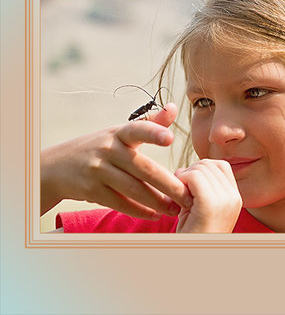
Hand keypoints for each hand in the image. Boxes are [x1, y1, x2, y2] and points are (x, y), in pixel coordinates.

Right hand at [40, 103, 190, 218]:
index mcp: (119, 133)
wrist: (56, 167)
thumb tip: (173, 107)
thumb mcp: (120, 133)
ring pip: (134, 189)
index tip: (170, 138)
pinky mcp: (91, 190)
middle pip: (144, 169)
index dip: (154, 132)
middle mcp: (108, 150)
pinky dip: (139, 211)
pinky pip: (120, 203)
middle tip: (189, 196)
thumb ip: (149, 123)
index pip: (138, 129)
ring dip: (158, 202)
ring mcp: (98, 171)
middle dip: (170, 185)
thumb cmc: (100, 148)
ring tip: (176, 209)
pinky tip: (155, 215)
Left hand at [175, 159, 240, 232]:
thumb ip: (202, 189)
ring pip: (201, 168)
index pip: (221, 166)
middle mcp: (234, 197)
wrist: (194, 260)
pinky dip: (181, 181)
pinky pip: (194, 177)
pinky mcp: (210, 205)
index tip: (188, 186)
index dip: (201, 169)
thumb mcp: (201, 209)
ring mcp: (225, 200)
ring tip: (179, 195)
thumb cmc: (193, 236)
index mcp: (236, 198)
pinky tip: (178, 197)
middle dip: (190, 171)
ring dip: (184, 177)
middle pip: (209, 164)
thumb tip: (188, 168)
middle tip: (179, 190)